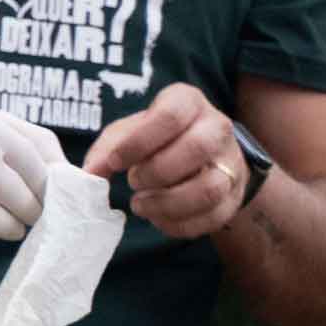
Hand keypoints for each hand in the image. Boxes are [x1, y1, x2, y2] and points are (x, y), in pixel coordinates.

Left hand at [84, 82, 244, 238]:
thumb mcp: (129, 131)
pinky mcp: (234, 196)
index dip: (138, 143)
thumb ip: (107, 148)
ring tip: (140, 205)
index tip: (115, 163)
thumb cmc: (157, 138)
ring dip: (168, 204)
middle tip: (133, 182)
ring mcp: (231, 163)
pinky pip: (213, 217)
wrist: (203, 156)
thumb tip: (91, 173)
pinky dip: (179, 224)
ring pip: (210, 188)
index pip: (170, 116)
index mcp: (188, 102)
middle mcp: (216, 128)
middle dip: (156, 172)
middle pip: (197, 148)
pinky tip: (158, 218)